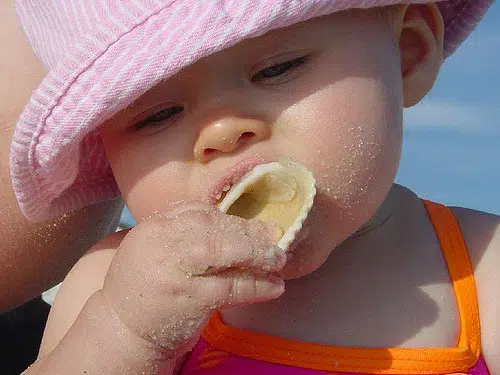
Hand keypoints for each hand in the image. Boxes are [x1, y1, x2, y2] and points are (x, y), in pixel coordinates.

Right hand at [101, 201, 285, 357]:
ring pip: (224, 251)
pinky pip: (231, 287)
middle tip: (274, 236)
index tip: (250, 225)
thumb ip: (181, 233)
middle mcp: (161, 243)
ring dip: (257, 254)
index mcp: (153, 228)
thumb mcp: (153, 251)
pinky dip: (257, 285)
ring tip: (279, 260)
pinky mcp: (189, 299)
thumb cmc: (145, 290)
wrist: (121, 331)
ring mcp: (175, 270)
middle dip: (248, 230)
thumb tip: (230, 224)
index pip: (196, 211)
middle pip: (213, 226)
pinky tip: (275, 286)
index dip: (228, 217)